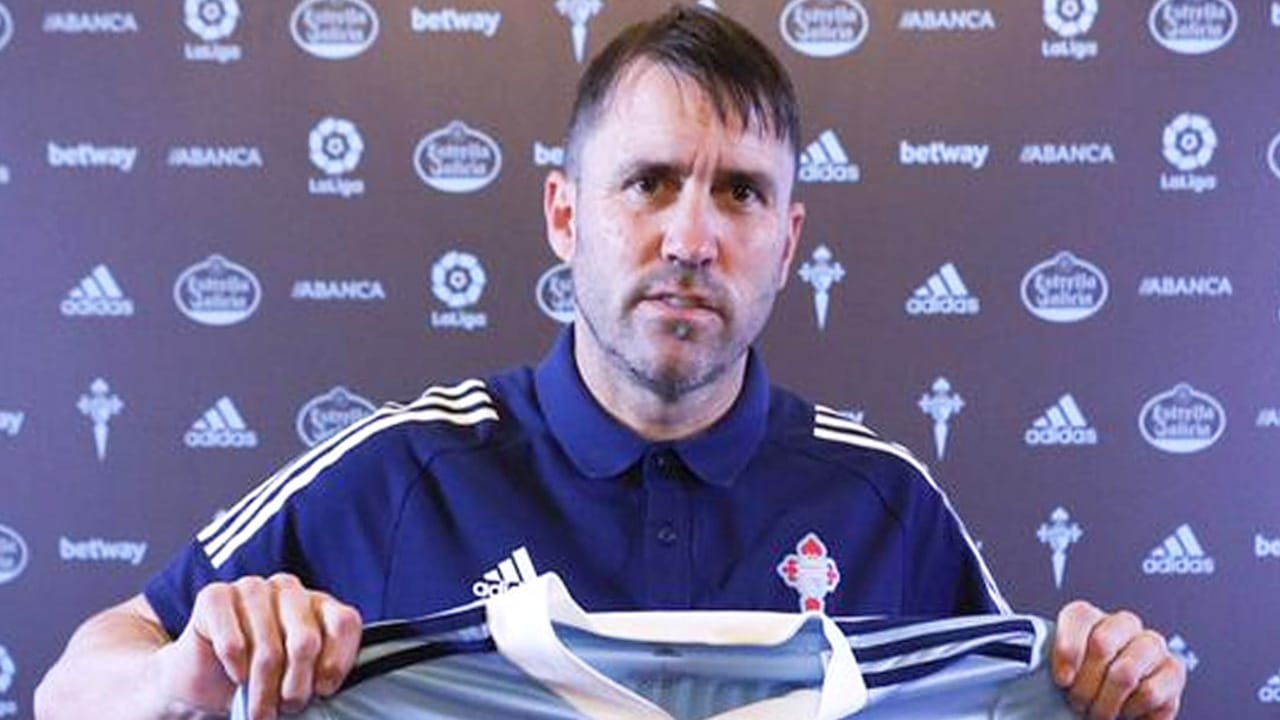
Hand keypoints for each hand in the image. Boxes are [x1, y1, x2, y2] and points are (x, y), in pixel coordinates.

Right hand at [153, 573, 362, 719]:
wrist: (205, 682)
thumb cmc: (261, 678)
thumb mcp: (301, 676)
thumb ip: (322, 671)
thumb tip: (329, 684)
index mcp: (318, 602)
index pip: (343, 623)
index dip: (336, 662)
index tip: (324, 691)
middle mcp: (288, 588)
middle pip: (306, 640)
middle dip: (297, 685)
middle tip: (289, 708)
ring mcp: (252, 587)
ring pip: (268, 648)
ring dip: (263, 689)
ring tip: (261, 710)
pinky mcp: (215, 596)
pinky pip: (233, 644)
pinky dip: (236, 670)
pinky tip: (236, 678)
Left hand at [1052, 600, 1185, 718]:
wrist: (1108, 709)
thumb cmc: (1079, 688)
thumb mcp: (1059, 673)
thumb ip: (1053, 663)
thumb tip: (1059, 674)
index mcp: (1090, 617)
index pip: (1079, 616)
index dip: (1067, 650)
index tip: (1061, 680)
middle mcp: (1124, 624)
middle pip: (1102, 643)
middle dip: (1085, 684)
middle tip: (1077, 704)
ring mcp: (1152, 645)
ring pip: (1126, 672)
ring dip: (1106, 703)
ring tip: (1097, 714)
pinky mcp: (1173, 671)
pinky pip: (1151, 693)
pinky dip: (1131, 711)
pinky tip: (1124, 713)